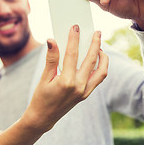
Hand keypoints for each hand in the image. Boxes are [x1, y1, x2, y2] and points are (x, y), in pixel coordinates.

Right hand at [0, 25, 107, 144]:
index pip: (72, 54)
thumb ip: (51, 59)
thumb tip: (51, 40)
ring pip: (101, 70)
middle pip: (91, 60)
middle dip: (95, 44)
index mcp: (66, 81)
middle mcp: (79, 86)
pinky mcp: (86, 94)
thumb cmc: (41, 97)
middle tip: (97, 32)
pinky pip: (98, 78)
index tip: (75, 27)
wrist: (43, 118)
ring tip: (100, 46)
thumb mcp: (44, 78)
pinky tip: (97, 59)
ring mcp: (84, 91)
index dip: (74, 39)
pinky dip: (101, 67)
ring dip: (102, 57)